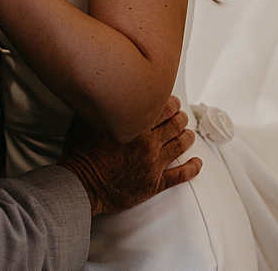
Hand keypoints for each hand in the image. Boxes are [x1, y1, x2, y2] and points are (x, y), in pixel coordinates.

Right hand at [57, 95, 201, 215]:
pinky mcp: (155, 183)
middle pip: (175, 124)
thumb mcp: (85, 122)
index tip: (171, 102)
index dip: (170, 103)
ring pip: (181, 145)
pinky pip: (181, 175)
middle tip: (180, 115)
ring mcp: (153, 163)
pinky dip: (193, 168)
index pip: (163, 108)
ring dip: (187, 137)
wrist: (80, 184)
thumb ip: (101, 108)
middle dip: (181, 117)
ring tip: (188, 134)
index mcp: (135, 126)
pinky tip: (197, 163)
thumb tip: (104, 93)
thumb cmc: (80, 155)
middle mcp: (148, 143)